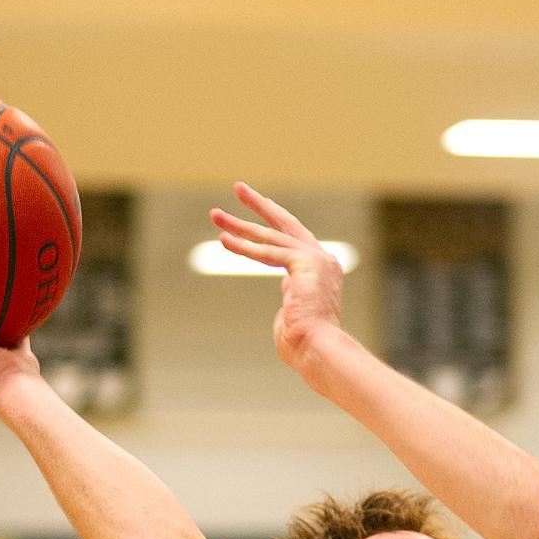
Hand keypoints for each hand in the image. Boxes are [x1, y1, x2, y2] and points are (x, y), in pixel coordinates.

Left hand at [210, 183, 342, 368]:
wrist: (318, 351)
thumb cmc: (304, 347)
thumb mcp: (293, 319)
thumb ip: (289, 304)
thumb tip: (286, 303)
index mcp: (321, 274)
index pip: (293, 243)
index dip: (270, 228)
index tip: (250, 219)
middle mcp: (323, 261)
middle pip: (286, 225)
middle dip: (260, 205)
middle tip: (238, 188)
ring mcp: (317, 260)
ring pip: (272, 236)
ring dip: (240, 225)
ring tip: (215, 215)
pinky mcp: (306, 264)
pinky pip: (269, 252)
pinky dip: (245, 247)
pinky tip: (224, 241)